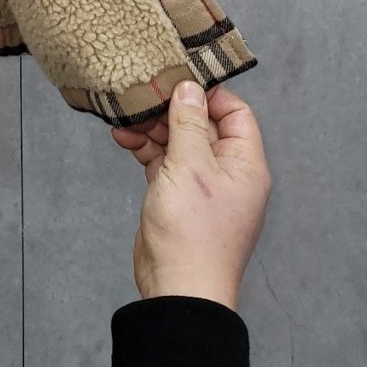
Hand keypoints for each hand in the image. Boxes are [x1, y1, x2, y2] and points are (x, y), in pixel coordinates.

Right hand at [110, 80, 270, 312]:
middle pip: (202, 124)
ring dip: (152, 128)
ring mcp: (200, 185)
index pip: (235, 113)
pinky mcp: (175, 195)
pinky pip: (162, 160)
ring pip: (177, 141)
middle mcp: (226, 172)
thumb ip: (189, 123)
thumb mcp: (190, 166)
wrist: (177, 287)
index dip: (208, 93)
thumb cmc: (193, 232)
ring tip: (124, 119)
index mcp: (244, 164)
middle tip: (142, 95)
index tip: (177, 79)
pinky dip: (144, 148)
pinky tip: (122, 138)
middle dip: (171, 109)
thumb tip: (190, 88)